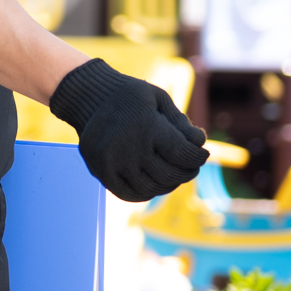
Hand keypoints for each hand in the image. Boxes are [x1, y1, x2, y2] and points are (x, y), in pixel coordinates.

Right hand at [48, 58, 207, 201]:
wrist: (88, 96)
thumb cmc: (130, 97)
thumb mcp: (159, 99)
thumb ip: (180, 122)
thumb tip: (200, 145)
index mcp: (146, 125)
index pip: (182, 154)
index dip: (197, 157)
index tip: (202, 155)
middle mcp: (128, 147)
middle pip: (169, 174)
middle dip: (187, 172)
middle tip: (192, 167)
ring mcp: (112, 162)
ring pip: (151, 188)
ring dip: (168, 184)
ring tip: (174, 175)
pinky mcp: (100, 172)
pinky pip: (129, 194)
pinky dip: (146, 192)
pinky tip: (154, 183)